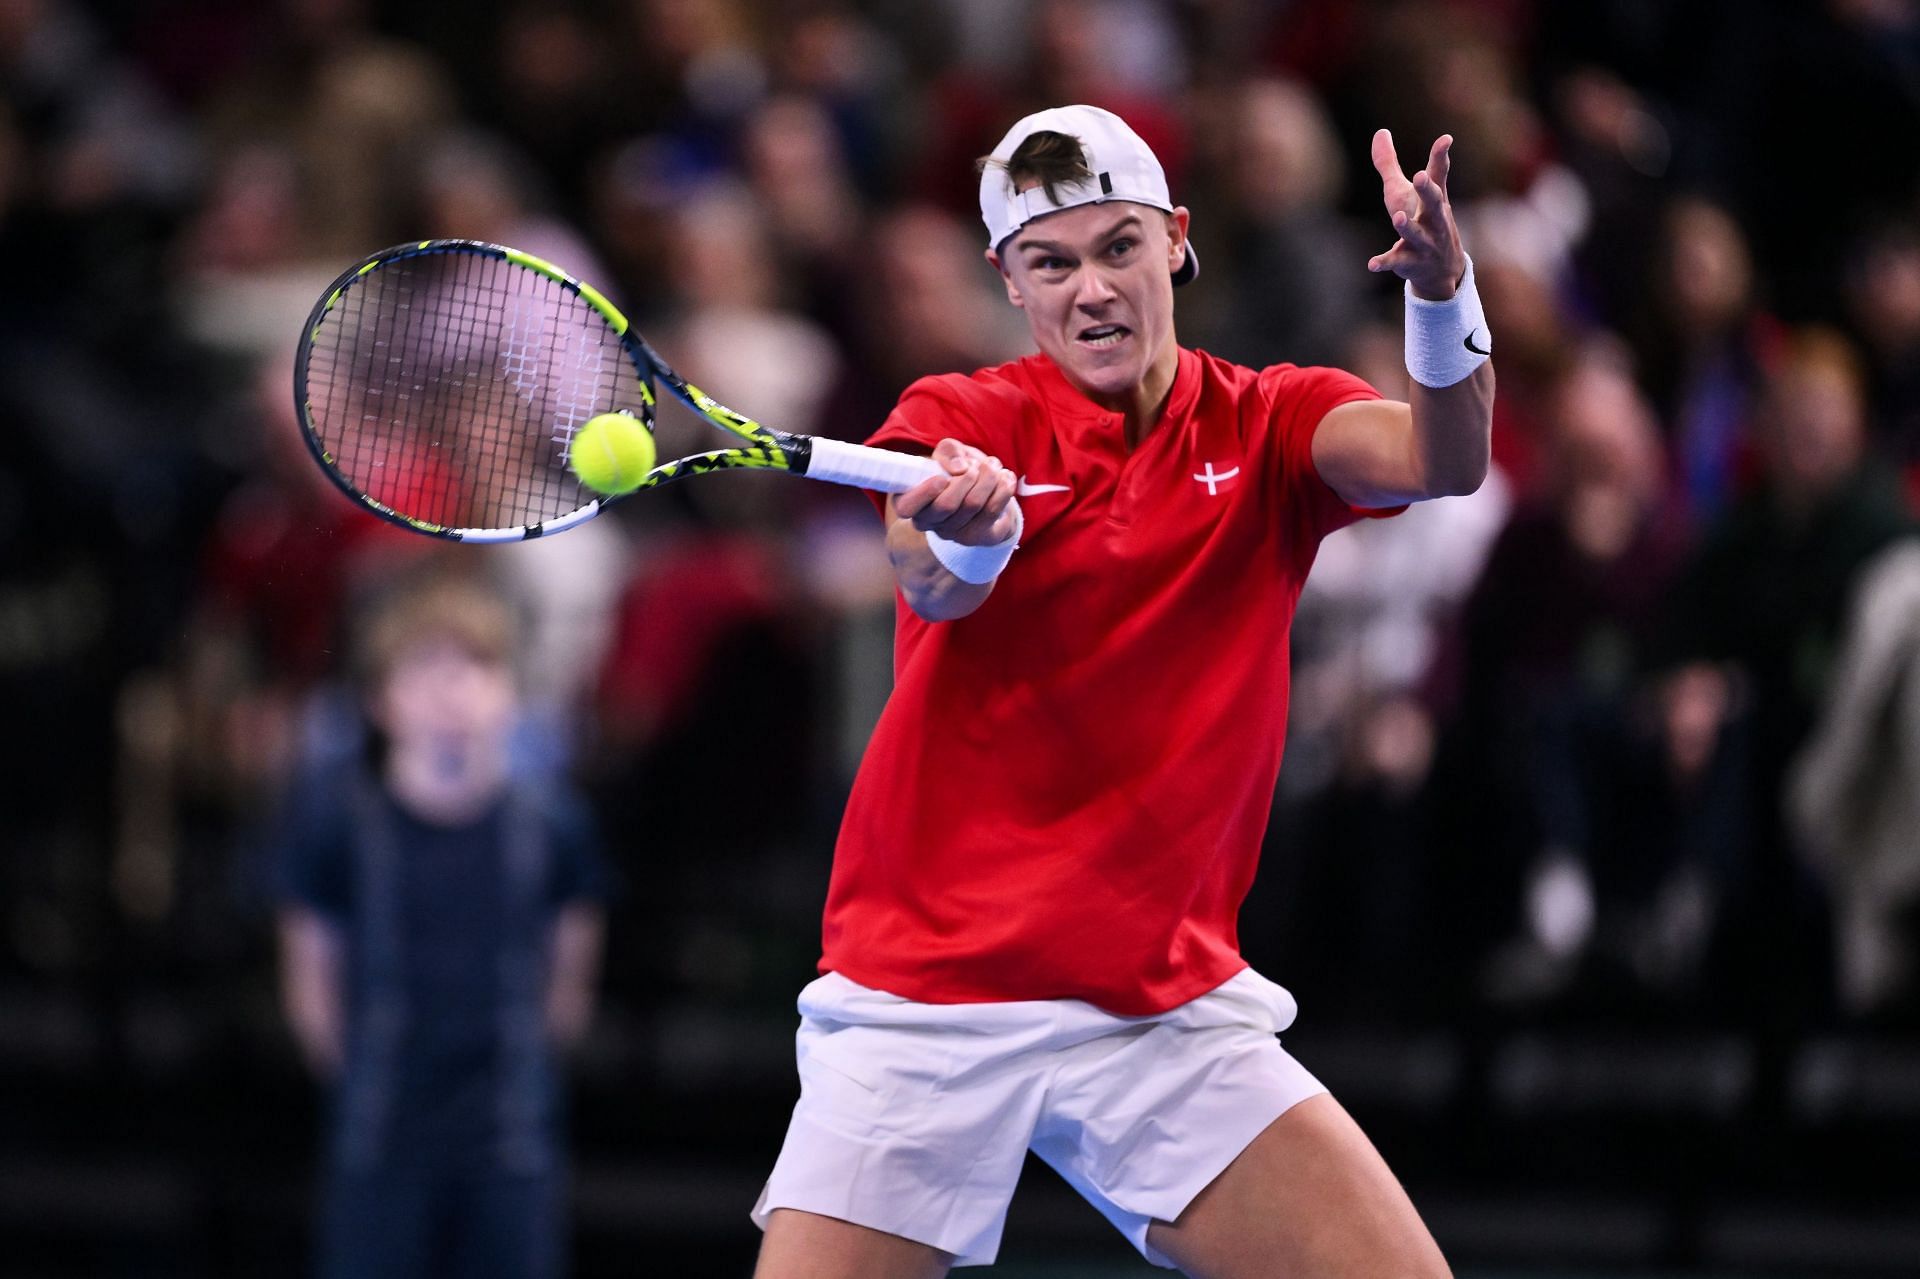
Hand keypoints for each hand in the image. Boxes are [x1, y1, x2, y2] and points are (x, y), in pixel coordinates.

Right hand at [895, 438, 1017, 544]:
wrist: (982, 490)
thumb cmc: (956, 469)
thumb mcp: (948, 452)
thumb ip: (949, 451)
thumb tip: (959, 468)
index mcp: (909, 500)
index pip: (906, 507)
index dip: (924, 493)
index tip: (942, 478)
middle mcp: (927, 522)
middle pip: (946, 504)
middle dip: (967, 477)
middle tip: (975, 466)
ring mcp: (951, 533)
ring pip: (973, 504)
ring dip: (988, 478)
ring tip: (992, 466)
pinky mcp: (976, 537)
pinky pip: (992, 511)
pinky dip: (1003, 488)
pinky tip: (1005, 477)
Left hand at [1367, 130, 1466, 300]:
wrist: (1443, 270)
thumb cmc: (1423, 221)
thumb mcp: (1405, 192)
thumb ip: (1390, 164)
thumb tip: (1380, 132)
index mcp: (1433, 200)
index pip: (1438, 175)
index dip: (1440, 157)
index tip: (1445, 139)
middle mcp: (1433, 221)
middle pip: (1434, 204)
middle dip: (1428, 191)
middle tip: (1420, 176)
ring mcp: (1424, 243)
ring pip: (1417, 235)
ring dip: (1409, 227)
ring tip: (1398, 217)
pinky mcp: (1409, 262)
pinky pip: (1397, 262)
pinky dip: (1385, 262)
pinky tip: (1372, 264)